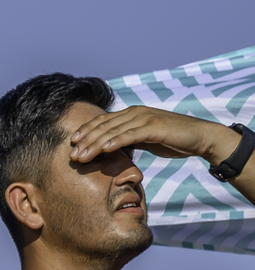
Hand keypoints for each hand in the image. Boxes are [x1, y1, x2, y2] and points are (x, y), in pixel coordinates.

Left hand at [68, 105, 235, 168]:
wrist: (199, 137)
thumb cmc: (173, 140)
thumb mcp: (145, 140)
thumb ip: (129, 140)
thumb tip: (113, 148)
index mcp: (132, 114)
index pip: (103, 122)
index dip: (86, 132)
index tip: (72, 145)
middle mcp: (135, 113)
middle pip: (103, 126)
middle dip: (85, 140)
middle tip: (71, 155)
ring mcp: (144, 118)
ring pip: (113, 131)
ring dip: (94, 144)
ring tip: (81, 156)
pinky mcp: (153, 127)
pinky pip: (130, 135)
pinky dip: (115, 142)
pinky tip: (103, 150)